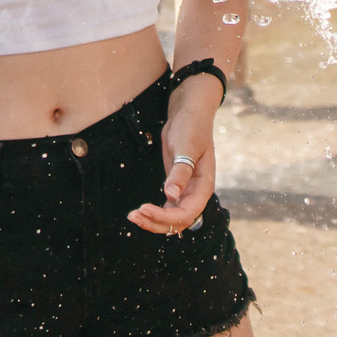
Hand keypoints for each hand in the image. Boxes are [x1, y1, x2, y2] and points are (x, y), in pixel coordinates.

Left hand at [130, 85, 219, 234]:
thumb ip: (180, 172)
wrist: (188, 114)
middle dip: (156, 222)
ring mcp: (186, 191)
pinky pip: (166, 208)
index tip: (145, 209)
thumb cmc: (191, 127)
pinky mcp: (175, 187)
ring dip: (153, 221)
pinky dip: (153, 213)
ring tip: (133, 216)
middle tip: (134, 215)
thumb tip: (171, 196)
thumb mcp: (186, 147)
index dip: (166, 217)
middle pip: (179, 221)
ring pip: (172, 218)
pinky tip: (140, 211)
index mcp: (203, 186)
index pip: (187, 213)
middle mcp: (196, 193)